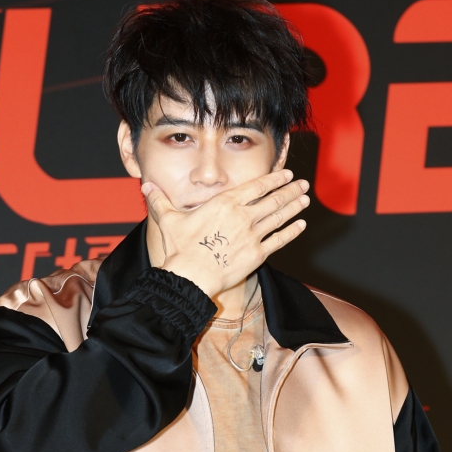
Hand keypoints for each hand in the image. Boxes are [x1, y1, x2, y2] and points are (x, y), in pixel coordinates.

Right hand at [142, 170, 308, 299]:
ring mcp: (252, 235)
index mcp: (225, 203)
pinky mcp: (257, 255)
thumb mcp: (169, 221)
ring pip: (279, 216)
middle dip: (290, 190)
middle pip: (273, 199)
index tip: (286, 174)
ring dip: (294, 207)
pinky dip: (291, 232)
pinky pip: (279, 240)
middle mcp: (243, 216)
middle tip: (302, 184)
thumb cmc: (180, 249)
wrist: (190, 277)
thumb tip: (146, 189)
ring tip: (305, 199)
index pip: (257, 186)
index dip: (274, 179)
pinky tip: (301, 225)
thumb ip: (161, 202)